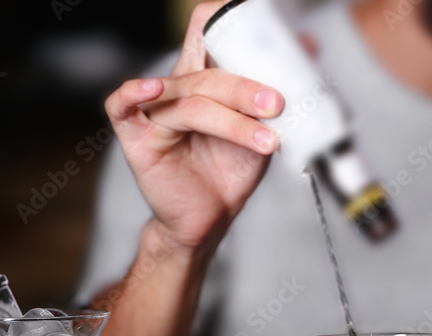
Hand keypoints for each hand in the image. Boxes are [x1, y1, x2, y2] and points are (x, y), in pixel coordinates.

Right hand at [103, 1, 284, 255]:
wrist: (211, 220)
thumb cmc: (230, 171)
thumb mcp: (263, 127)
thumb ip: (278, 90)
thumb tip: (310, 48)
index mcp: (205, 79)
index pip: (208, 30)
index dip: (227, 20)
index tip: (266, 33)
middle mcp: (178, 89)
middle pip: (207, 70)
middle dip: (246, 88)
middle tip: (277, 104)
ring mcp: (155, 111)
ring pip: (189, 99)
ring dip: (232, 119)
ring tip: (267, 140)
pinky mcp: (136, 137)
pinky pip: (121, 106)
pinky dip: (134, 92)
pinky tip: (153, 90)